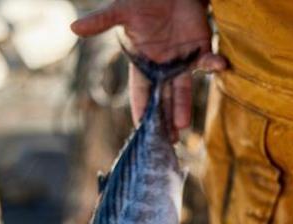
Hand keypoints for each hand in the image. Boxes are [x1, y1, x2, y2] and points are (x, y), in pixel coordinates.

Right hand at [71, 0, 226, 133]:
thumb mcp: (122, 10)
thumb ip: (102, 21)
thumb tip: (73, 27)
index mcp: (143, 62)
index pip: (141, 91)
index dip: (141, 109)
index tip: (141, 128)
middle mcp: (163, 66)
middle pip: (163, 98)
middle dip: (164, 119)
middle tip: (165, 141)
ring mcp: (183, 60)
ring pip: (183, 89)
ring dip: (183, 107)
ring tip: (182, 128)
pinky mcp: (201, 49)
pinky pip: (208, 61)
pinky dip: (213, 64)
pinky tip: (219, 66)